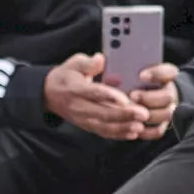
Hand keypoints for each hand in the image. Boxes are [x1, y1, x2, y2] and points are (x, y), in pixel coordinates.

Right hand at [42, 54, 158, 141]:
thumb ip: (88, 62)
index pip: (94, 93)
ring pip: (105, 126)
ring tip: (140, 125)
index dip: (110, 97)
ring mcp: (83, 119)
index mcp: (76, 89)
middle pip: (103, 113)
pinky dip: (119, 134)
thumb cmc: (66, 77)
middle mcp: (79, 107)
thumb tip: (101, 59)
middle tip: (144, 114)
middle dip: (125, 115)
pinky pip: (104, 132)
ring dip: (124, 127)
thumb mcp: (73, 64)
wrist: (49, 94)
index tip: (126, 99)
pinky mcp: (87, 126)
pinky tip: (133, 133)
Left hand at [130, 63, 181, 140]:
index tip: (141, 75)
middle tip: (133, 95)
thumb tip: (101, 59)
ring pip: (165, 114)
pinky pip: (158, 130)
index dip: (156, 73)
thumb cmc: (134, 79)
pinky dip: (146, 131)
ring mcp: (168, 109)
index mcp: (166, 75)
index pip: (168, 72)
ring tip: (132, 113)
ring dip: (148, 115)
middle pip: (168, 96)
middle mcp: (171, 92)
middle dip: (149, 97)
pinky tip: (133, 126)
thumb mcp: (132, 68)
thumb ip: (123, 65)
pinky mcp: (162, 124)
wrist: (147, 94)